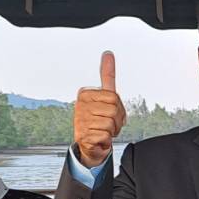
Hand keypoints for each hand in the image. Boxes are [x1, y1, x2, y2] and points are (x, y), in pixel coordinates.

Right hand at [72, 51, 124, 168]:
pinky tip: (99, 139)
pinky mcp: (83, 136)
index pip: (113, 96)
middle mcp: (80, 105)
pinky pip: (106, 135)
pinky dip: (106, 140)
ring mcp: (80, 121)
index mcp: (85, 94)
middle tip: (108, 124)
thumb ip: (107, 75)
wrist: (90, 144)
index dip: (118, 107)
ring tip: (103, 131)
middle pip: (113, 109)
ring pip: (110, 123)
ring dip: (111, 130)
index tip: (110, 112)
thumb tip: (108, 53)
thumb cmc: (99, 119)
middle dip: (116, 120)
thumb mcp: (105, 96)